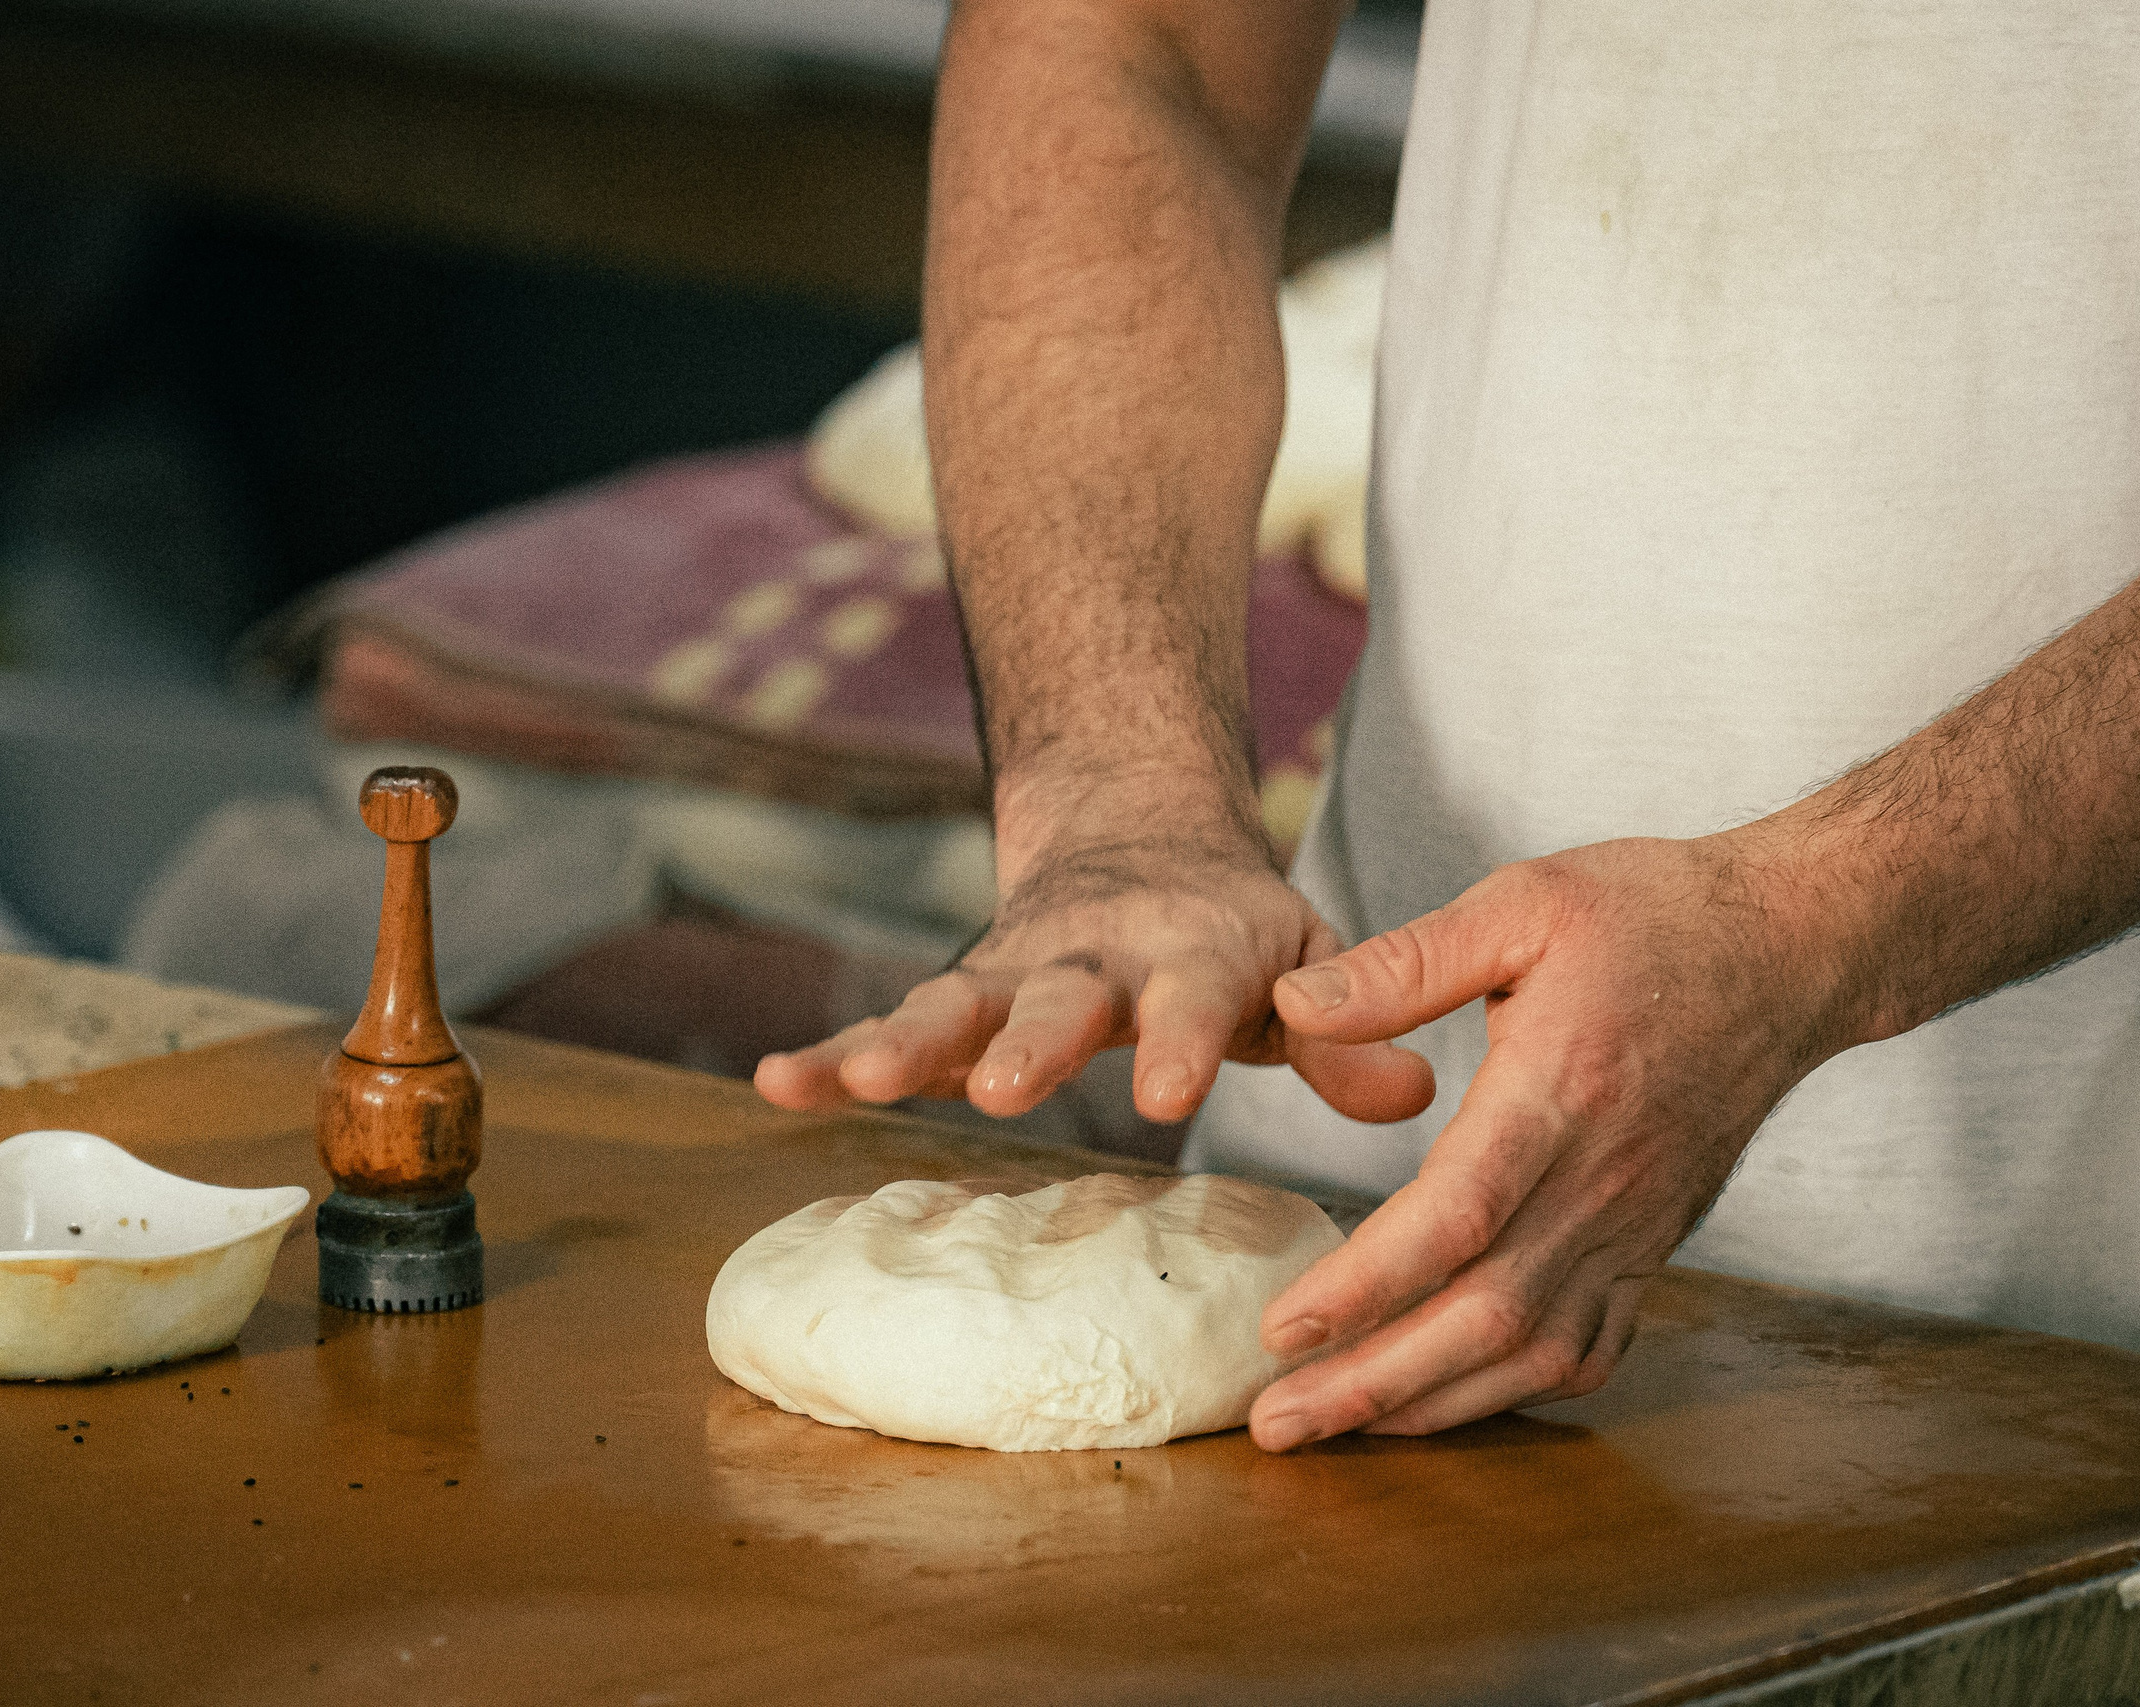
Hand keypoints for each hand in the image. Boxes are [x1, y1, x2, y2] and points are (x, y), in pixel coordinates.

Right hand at [753, 828, 1433, 1126]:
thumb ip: (1347, 1029)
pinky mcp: (954, 1002)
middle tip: (1004, 1091)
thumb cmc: (1233, 932)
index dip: (1178, 1040)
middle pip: (1053, 1000)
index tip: (1168, 1093)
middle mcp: (1087, 960)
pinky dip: (831, 1056)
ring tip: (859, 1081)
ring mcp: (1009, 977)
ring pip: (951, 1008)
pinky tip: (774, 1085)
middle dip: (1027, 1044)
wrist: (1134, 838)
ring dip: (905, 1044)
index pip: (1186, 998)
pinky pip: (883, 1027)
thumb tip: (1415, 1092)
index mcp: (1187, 952)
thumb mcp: (1302, 962)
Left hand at [1246, 831, 1861, 1446]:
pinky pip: (1589, 1349)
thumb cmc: (1655, 915)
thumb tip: (1294, 1009)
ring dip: (1430, 1403)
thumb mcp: (1522, 903)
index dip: (1366, 1283)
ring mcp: (1636, 1225)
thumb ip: (1404, 963)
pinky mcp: (1654, 1245)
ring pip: (1534, 1351)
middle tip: (1276, 1421)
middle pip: (1485, 1314)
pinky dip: (1510, 1392)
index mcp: (1561, 1092)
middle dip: (1374, 1381)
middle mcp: (1604, 1180)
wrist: (1792, 950)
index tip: (1283, 1327)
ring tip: (1332, 1425)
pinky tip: (1438, 1400)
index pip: (1456, 1216)